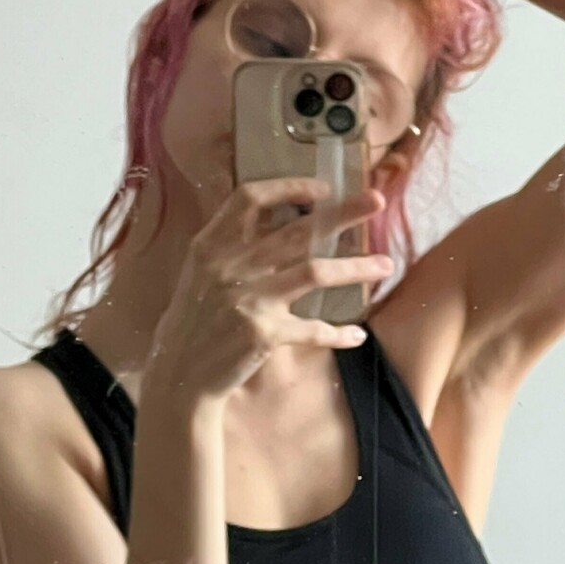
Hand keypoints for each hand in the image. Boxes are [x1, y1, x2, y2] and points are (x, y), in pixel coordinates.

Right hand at [144, 178, 390, 404]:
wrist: (179, 376)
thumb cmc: (194, 323)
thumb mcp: (200, 276)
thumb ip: (233, 250)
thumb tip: (279, 226)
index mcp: (211, 245)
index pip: (250, 198)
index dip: (288, 187)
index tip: (322, 188)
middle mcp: (229, 266)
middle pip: (297, 229)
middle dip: (343, 212)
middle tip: (376, 201)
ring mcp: (248, 300)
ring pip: (316, 272)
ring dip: (356, 267)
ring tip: (385, 264)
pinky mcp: (263, 334)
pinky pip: (313, 329)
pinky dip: (338, 333)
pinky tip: (357, 335)